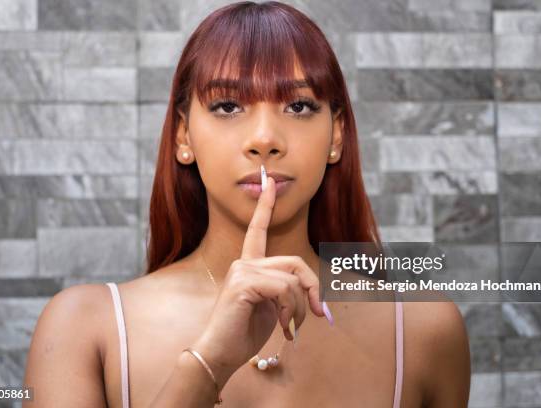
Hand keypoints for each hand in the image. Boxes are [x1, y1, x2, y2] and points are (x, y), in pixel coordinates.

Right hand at [191, 175, 325, 384]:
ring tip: (291, 329)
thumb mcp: (272, 309)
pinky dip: (291, 311)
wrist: (219, 354)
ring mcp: (242, 270)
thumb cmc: (243, 333)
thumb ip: (288, 294)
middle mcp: (243, 263)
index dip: (265, 207)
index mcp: (248, 266)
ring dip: (301, 308)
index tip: (270, 182)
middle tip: (321, 315)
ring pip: (292, 279)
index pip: (257, 230)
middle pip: (294, 262)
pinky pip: (284, 289)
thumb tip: (316, 299)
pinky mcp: (243, 283)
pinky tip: (283, 328)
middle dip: (313, 289)